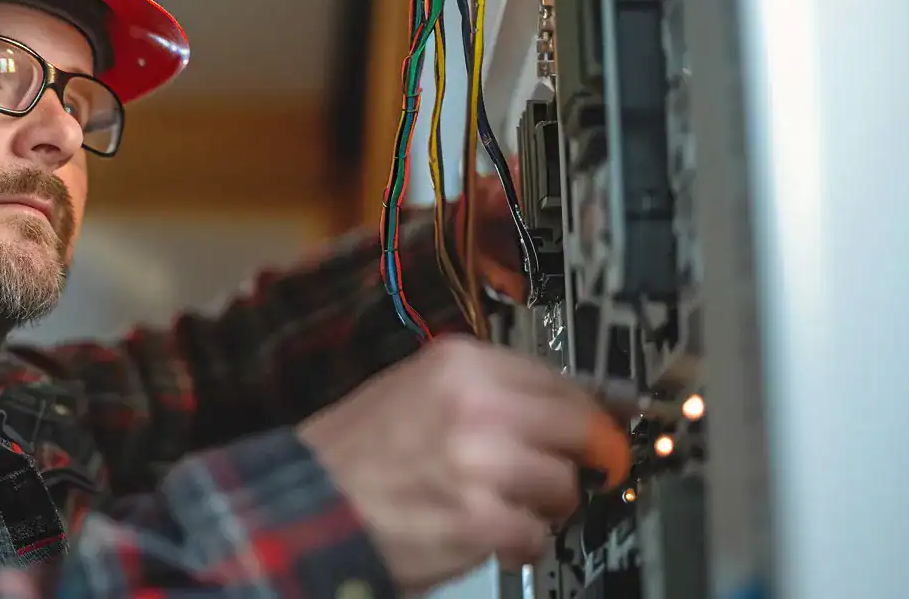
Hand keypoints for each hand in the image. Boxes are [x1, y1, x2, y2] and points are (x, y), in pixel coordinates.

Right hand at [296, 337, 629, 595]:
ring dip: (544, 505)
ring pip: (564, 484)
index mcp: (458, 365)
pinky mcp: (481, 520)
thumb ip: (479, 393)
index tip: (604, 424)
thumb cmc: (348, 460)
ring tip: (507, 510)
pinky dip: (521, 544)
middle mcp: (476, 405)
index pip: (559, 378)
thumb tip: (552, 408)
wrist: (305, 510)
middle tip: (573, 474)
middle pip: (578, 427)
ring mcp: (482, 463)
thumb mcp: (409, 393)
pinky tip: (492, 540)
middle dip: (581, 457)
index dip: (587, 409)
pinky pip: (537, 534)